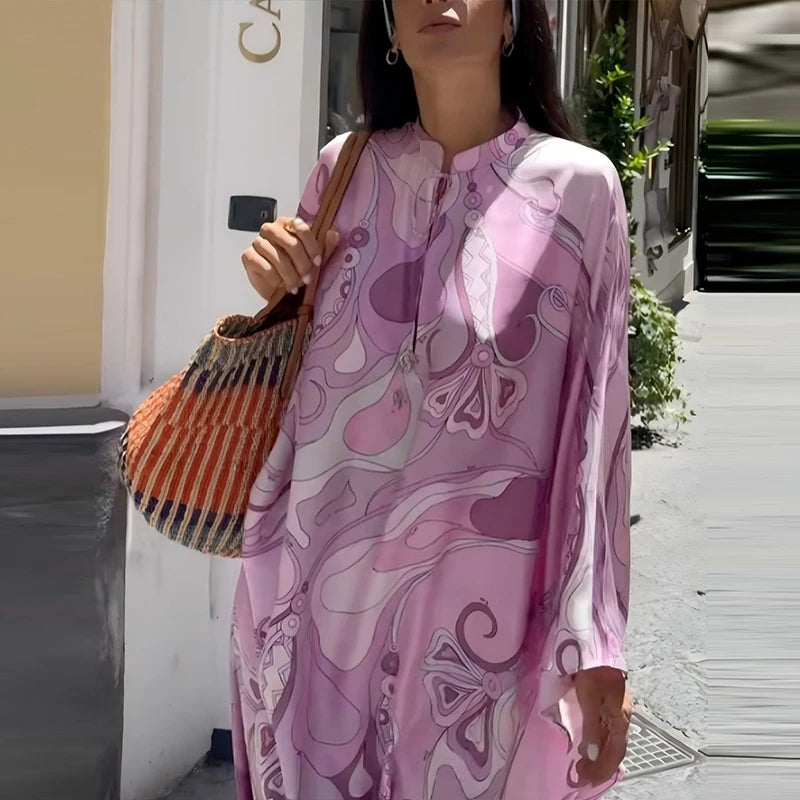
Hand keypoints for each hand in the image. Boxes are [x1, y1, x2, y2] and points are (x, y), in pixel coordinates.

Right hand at [242, 216, 339, 300]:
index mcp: (289, 225)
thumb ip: (325, 247)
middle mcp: (272, 229)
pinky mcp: (248, 256)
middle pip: (289, 242)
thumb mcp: (314, 261)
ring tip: (294, 286)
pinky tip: (279, 284)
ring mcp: (258, 242)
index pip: (301, 227)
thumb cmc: (296, 273)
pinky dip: (273, 276)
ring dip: (288, 274)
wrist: (279, 292)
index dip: (311, 246)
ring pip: (275, 254)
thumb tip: (334, 234)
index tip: (317, 262)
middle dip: (301, 263)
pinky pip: (261, 263)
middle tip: (306, 279)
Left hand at [574, 667, 632, 787]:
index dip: (603, 768)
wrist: (596, 649)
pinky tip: (591, 747)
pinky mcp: (611, 704)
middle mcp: (623, 717)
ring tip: (584, 766)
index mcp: (620, 718)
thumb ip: (592, 729)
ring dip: (600, 757)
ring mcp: (618, 711)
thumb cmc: (593, 673)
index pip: (615, 752)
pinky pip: (609, 732)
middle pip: (615, 749)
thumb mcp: (590, 701)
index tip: (588, 779)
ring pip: (612, 742)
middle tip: (583, 776)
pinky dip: (601, 744)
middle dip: (601, 767)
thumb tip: (593, 756)